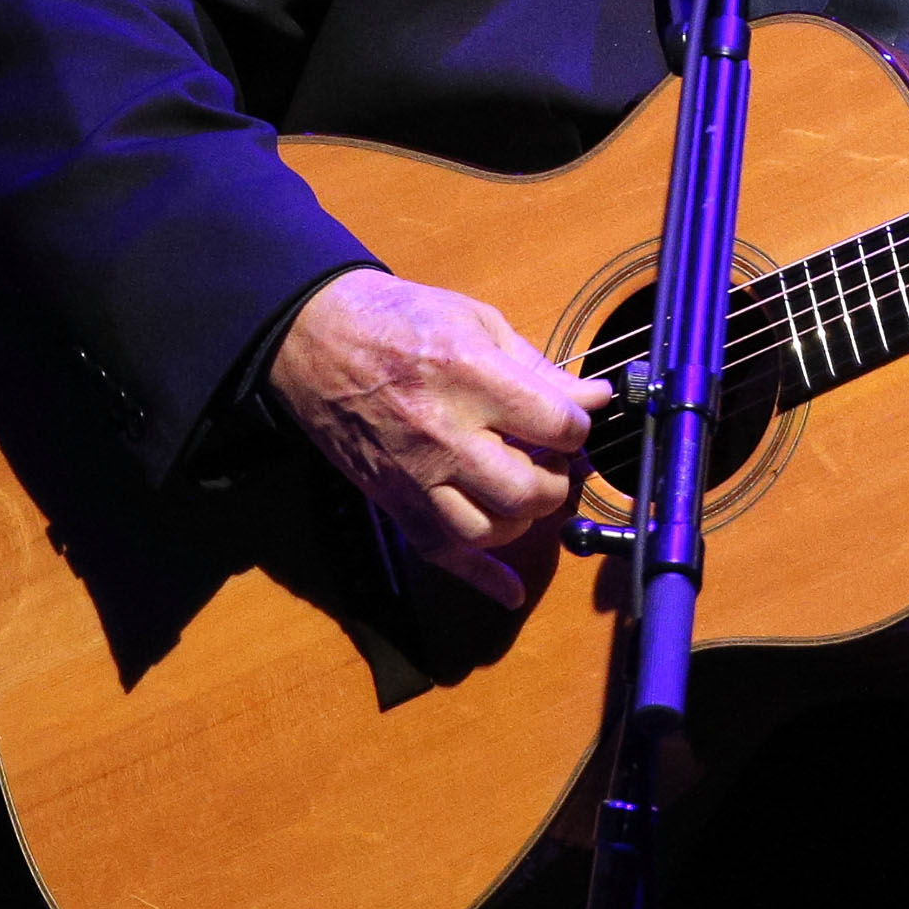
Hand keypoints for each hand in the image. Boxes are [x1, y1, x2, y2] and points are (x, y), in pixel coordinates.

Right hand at [265, 266, 611, 608]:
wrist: (314, 338)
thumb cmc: (399, 318)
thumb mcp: (477, 320)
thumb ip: (539, 367)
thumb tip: (594, 399)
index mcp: (468, 377)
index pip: (556, 426)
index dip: (577, 426)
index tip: (572, 419)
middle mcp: (442, 434)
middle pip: (527, 490)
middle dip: (555, 479)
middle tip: (550, 458)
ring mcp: (414, 475)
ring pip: (490, 530)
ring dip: (522, 516)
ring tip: (521, 486)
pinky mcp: (393, 501)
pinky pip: (441, 554)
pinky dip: (482, 578)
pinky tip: (512, 589)